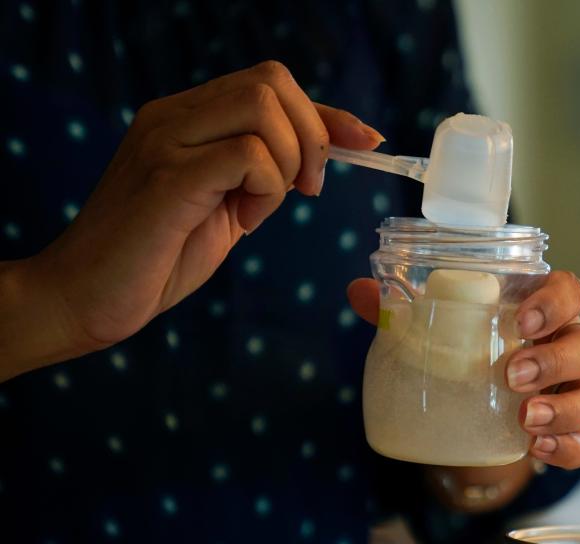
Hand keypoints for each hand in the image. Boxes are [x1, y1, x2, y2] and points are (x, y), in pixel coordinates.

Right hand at [9, 61, 381, 373]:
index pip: (269, 85)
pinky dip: (266, 188)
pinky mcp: (166, 177)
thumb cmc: (157, 258)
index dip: (326, 112)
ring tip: (260, 210)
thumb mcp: (226, 208)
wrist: (86, 297)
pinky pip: (247, 155)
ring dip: (287, 164)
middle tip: (306, 190)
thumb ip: (263, 175)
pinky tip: (244, 220)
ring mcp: (166, 141)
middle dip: (312, 137)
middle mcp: (173, 117)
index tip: (366, 142)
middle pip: (271, 82)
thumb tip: (321, 155)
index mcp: (186, 119)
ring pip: (262, 109)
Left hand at [348, 270, 579, 469]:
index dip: (557, 301)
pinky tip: (539, 449)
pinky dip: (568, 448)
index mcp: (541, 313)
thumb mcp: (435, 331)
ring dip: (566, 408)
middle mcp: (566, 349)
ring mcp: (571, 394)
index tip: (524, 318)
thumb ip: (402, 310)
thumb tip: (358, 292)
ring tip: (526, 418)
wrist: (470, 410)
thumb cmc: (463, 354)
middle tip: (512, 374)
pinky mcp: (566, 436)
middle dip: (555, 360)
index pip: (570, 291)